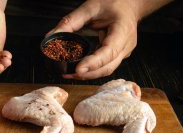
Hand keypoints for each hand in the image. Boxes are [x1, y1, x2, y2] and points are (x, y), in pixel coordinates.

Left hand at [48, 0, 170, 79]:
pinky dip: (92, 71)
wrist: (129, 4)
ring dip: (89, 75)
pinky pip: (106, 67)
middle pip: (108, 67)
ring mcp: (124, 52)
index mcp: (123, 30)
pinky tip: (79, 71)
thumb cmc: (114, 2)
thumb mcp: (91, 7)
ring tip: (70, 74)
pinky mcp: (118, 56)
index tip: (78, 69)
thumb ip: (71, 21)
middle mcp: (126, 45)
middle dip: (88, 74)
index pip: (109, 52)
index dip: (93, 63)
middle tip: (68, 74)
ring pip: (107, 70)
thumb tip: (52, 36)